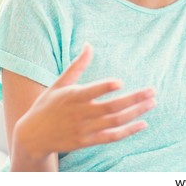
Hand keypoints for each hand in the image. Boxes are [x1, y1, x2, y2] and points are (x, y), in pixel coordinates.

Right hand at [14, 43, 155, 161]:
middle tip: (153, 90)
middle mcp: (80, 114)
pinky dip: (128, 131)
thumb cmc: (48, 105)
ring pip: (115, 122)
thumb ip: (77, 65)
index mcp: (73, 96)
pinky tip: (143, 123)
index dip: (105, 87)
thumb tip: (89, 44)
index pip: (91, 92)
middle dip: (134, 99)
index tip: (120, 82)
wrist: (32, 136)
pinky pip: (112, 137)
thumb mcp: (60, 83)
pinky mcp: (87, 141)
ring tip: (152, 102)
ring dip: (136, 113)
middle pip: (111, 107)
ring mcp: (84, 129)